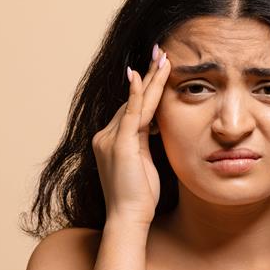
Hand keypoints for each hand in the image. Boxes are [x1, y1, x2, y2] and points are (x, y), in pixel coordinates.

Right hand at [92, 44, 170, 226]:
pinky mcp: (120, 144)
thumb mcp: (143, 165)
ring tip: (163, 57)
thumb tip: (157, 128)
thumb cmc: (139, 197)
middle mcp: (105, 135)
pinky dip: (136, 93)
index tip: (157, 69)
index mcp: (111, 141)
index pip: (131, 108)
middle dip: (148, 75)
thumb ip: (146, 144)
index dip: (145, 88)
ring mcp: (110, 139)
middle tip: (160, 51)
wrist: (128, 218)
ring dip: (150, 78)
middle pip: (131, 99)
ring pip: (134, 102)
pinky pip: (130, 113)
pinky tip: (142, 76)